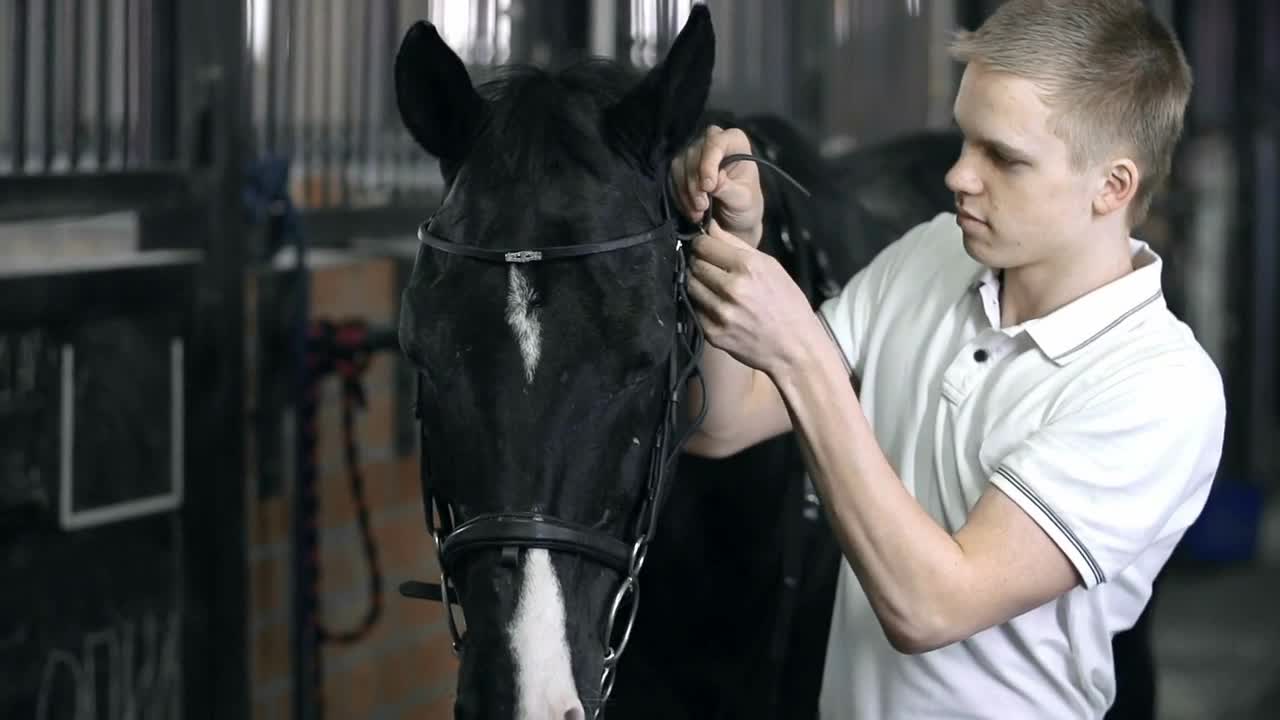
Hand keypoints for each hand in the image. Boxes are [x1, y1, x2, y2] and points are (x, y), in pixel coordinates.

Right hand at [670, 125, 763, 247]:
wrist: (735, 217)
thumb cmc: (745, 204)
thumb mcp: (743, 200)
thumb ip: (729, 189)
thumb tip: (714, 181)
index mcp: (734, 141)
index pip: (716, 142)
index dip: (708, 164)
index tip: (709, 187)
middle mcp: (712, 141)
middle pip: (694, 154)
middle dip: (695, 184)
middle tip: (702, 206)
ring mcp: (695, 152)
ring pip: (680, 165)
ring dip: (686, 192)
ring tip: (698, 213)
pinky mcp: (682, 167)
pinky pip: (673, 178)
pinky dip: (680, 197)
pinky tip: (691, 211)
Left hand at [687, 221, 820, 375]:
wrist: (794, 349)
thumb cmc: (787, 304)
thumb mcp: (770, 266)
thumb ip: (737, 245)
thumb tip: (710, 226)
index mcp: (748, 266)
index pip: (704, 244)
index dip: (702, 244)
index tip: (706, 248)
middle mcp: (732, 288)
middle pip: (694, 264)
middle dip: (699, 262)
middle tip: (712, 268)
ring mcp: (720, 312)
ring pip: (690, 285)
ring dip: (698, 283)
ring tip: (714, 287)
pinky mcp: (712, 332)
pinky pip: (694, 309)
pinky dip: (701, 305)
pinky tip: (717, 306)